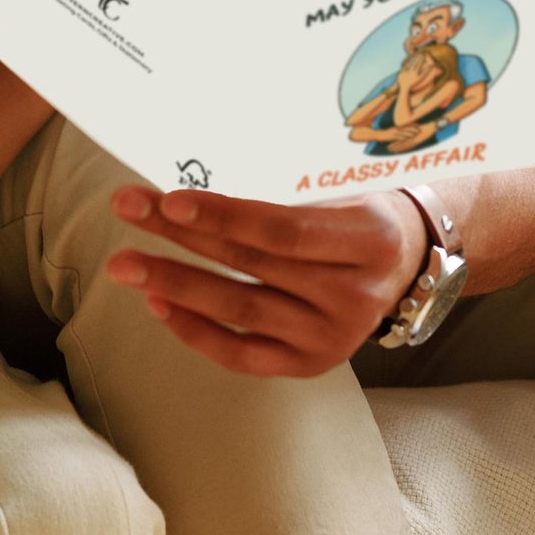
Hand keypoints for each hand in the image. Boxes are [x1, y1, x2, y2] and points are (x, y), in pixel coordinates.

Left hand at [105, 186, 425, 377]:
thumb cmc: (363, 205)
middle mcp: (356, 296)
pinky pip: (244, 355)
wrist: (410, 261)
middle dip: (181, 237)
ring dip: (174, 283)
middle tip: (127, 208)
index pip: (285, 231)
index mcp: (370, 239)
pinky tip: (157, 303)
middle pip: (252, 265)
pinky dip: (196, 331)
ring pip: (240, 310)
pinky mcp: (311, 365)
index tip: (171, 199)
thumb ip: (289, 187)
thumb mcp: (344, 185)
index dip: (226, 216)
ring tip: (124, 263)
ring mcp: (334, 338)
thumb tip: (200, 169)